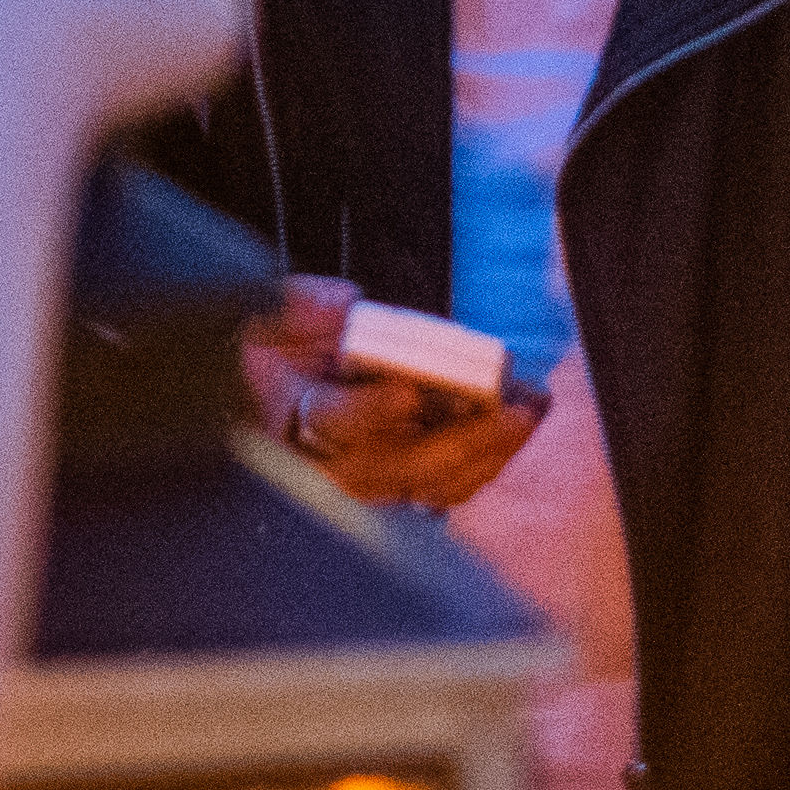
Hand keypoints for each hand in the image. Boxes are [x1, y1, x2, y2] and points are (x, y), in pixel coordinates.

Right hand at [246, 281, 549, 508]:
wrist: (260, 392)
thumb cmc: (268, 350)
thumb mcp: (260, 316)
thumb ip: (295, 309)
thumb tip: (346, 304)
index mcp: (290, 419)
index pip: (332, 422)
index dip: (369, 411)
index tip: (408, 391)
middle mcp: (330, 465)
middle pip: (400, 465)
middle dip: (463, 439)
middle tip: (511, 408)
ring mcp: (367, 481)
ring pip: (433, 482)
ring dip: (488, 451)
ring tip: (529, 409)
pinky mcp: (397, 484)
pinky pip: (448, 486)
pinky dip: (486, 461)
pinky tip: (517, 426)